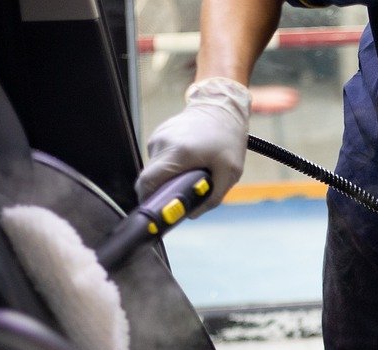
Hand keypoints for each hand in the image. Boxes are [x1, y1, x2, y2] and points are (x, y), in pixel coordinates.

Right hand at [135, 77, 250, 216]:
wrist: (222, 106)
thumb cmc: (228, 138)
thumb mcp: (230, 172)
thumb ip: (212, 198)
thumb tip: (191, 214)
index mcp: (178, 152)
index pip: (148, 183)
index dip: (149, 201)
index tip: (159, 211)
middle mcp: (163, 143)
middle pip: (149, 179)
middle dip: (162, 192)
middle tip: (181, 197)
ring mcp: (158, 136)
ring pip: (154, 170)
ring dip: (169, 178)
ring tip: (190, 173)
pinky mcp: (159, 134)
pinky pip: (159, 160)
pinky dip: (170, 167)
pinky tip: (188, 162)